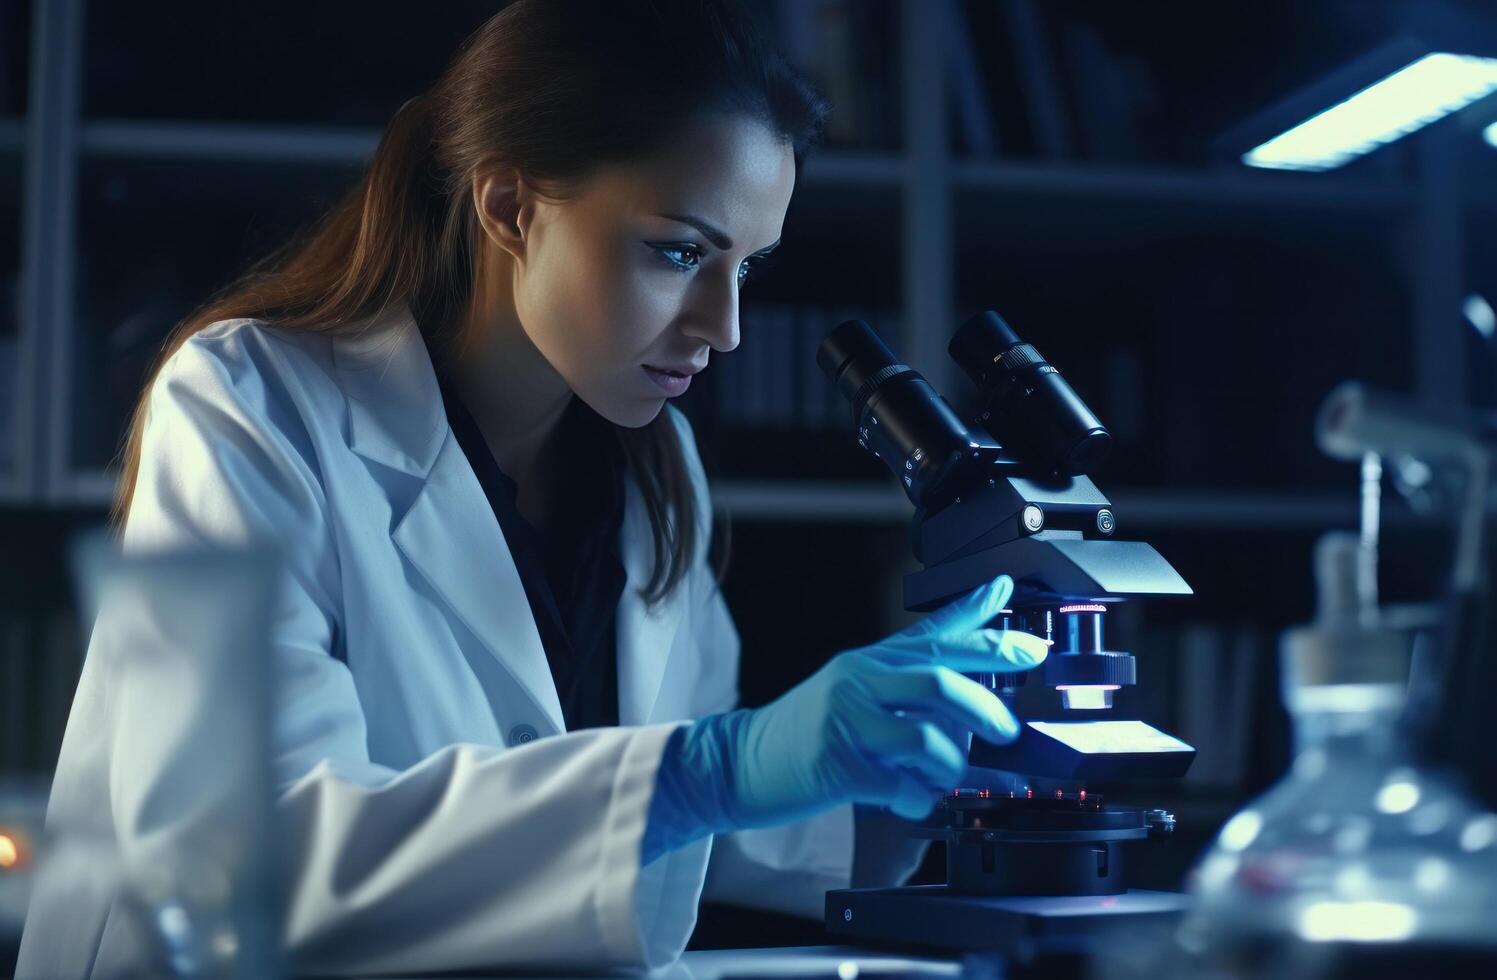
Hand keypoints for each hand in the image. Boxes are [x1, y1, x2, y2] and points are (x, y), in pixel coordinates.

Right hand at [720, 574, 1046, 823]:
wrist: (736, 762)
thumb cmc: (805, 730)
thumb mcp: (855, 688)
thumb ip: (910, 669)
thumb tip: (970, 655)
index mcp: (868, 661)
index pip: (934, 635)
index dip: (985, 629)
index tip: (1025, 628)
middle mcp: (858, 681)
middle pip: (939, 681)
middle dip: (986, 708)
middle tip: (1008, 732)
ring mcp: (844, 720)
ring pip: (926, 735)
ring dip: (950, 766)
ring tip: (941, 780)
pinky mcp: (834, 764)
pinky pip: (899, 783)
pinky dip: (915, 799)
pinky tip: (907, 801)